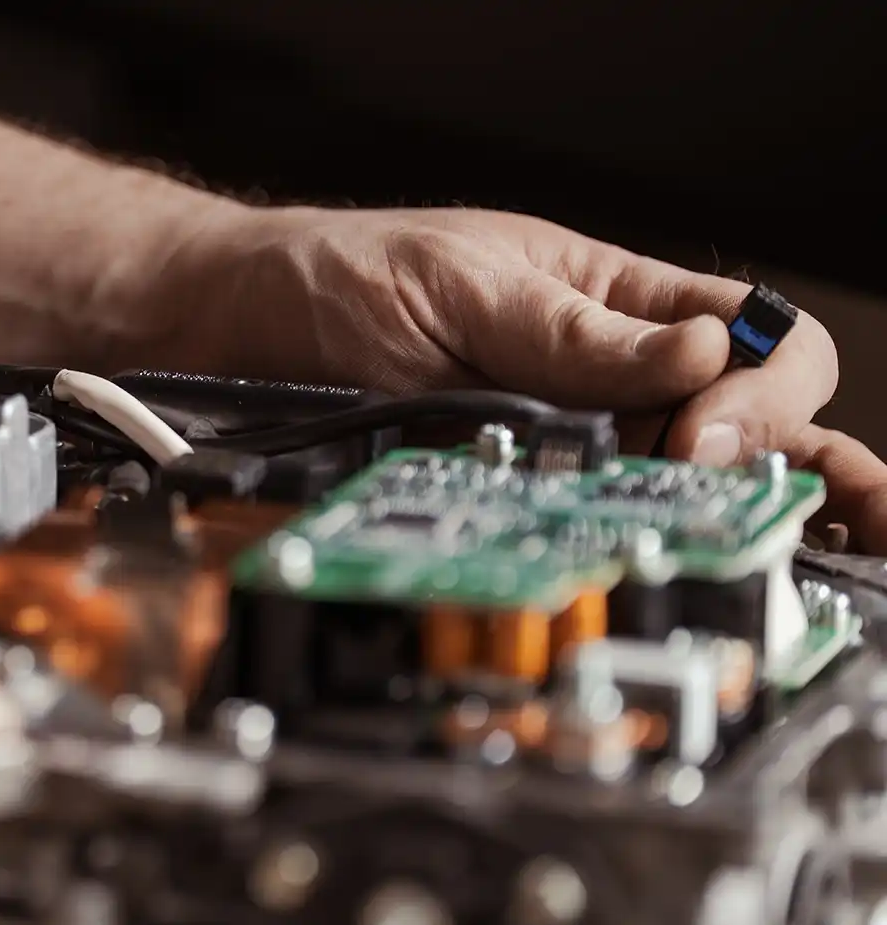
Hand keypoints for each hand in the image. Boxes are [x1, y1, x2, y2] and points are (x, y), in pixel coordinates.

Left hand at [180, 205, 886, 547]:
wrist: (229, 328)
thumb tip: (701, 355)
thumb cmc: (335, 279)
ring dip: (723, 522)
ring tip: (749, 549)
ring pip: (678, 494)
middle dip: (772, 464)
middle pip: (745, 429)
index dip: (756, 389)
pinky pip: (577, 533)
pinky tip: (648, 568)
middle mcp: (601, 383)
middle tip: (722, 495)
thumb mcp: (458, 286)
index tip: (694, 434)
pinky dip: (619, 553)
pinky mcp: (500, 504)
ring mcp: (555, 450)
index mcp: (613, 304)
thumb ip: (569, 331)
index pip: (753, 337)